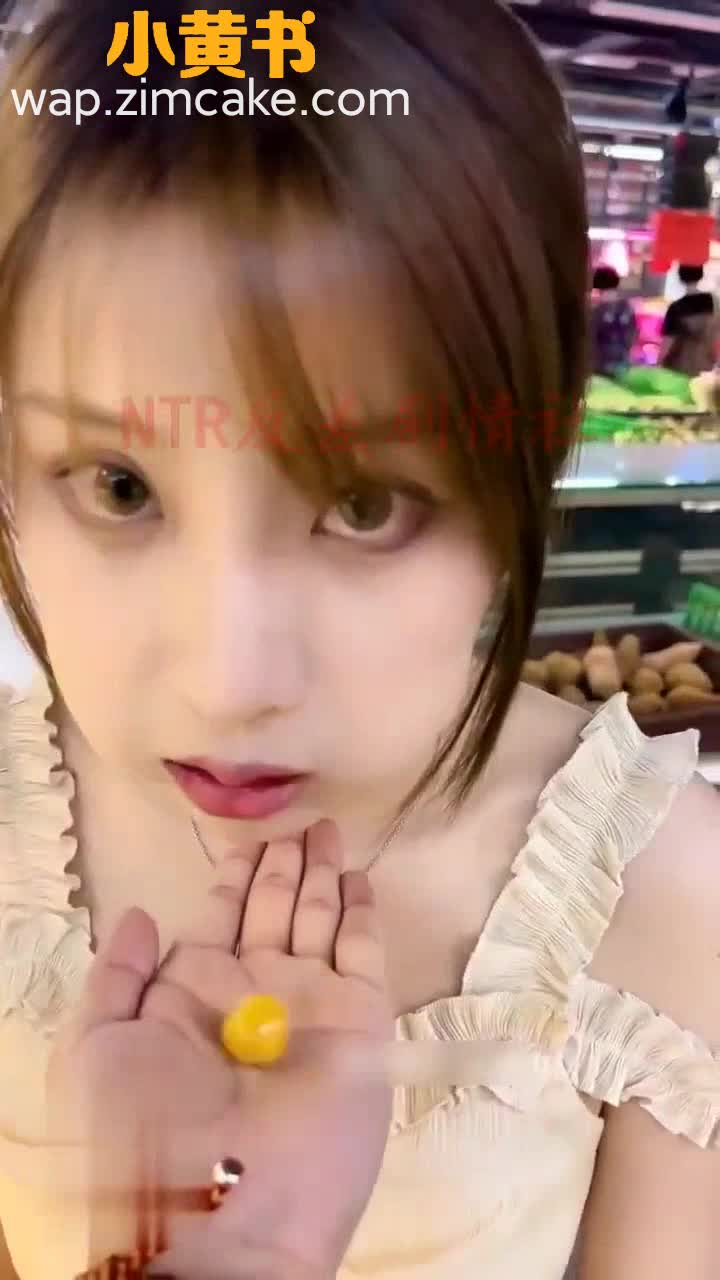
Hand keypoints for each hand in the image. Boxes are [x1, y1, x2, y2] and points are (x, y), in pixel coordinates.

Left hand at [48, 820, 393, 1279]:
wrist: (222, 1222)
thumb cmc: (141, 1134)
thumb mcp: (95, 1050)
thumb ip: (116, 978)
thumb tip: (141, 913)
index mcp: (192, 998)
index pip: (220, 921)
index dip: (234, 880)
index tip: (246, 842)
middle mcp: (255, 996)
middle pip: (274, 912)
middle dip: (284, 868)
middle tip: (299, 824)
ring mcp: (310, 1008)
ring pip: (319, 923)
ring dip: (322, 876)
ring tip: (326, 831)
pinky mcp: (360, 1022)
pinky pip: (364, 954)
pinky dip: (362, 914)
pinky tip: (358, 878)